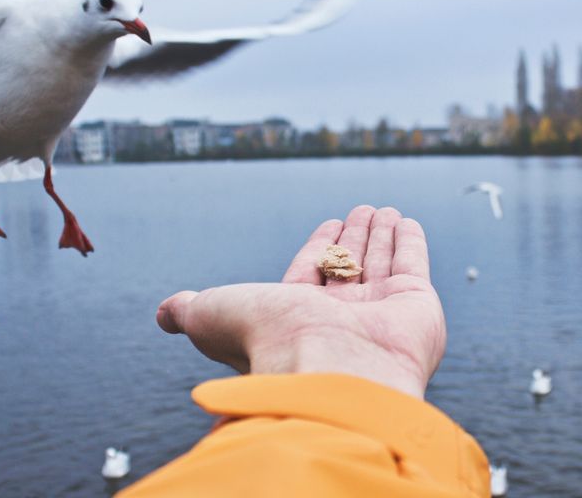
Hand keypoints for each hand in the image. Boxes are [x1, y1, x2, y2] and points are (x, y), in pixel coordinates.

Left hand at [156, 206, 445, 398]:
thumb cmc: (269, 345)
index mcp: (298, 320)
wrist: (330, 371)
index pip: (310, 274)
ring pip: (380, 263)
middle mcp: (340, 320)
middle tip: (360, 211)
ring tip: (381, 209)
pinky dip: (410, 242)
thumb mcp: (213, 315)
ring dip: (380, 234)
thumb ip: (192, 310)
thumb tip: (164, 313)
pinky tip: (406, 223)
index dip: (318, 248)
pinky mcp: (416, 307)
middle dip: (353, 238)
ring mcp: (381, 315)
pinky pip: (413, 265)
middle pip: (348, 267)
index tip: (328, 224)